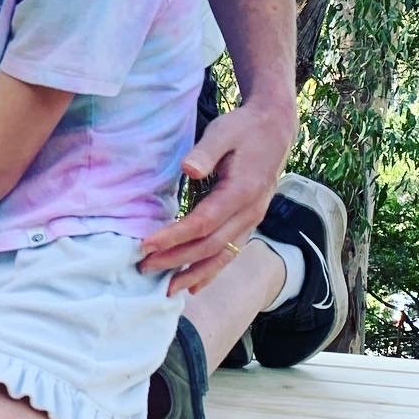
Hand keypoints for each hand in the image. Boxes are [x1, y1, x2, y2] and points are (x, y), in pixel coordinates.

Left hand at [139, 98, 296, 295]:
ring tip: (166, 291)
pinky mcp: (248, 222)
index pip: (203, 223)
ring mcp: (252, 221)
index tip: (145, 244)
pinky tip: (194, 286)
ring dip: (193, 274)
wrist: (275, 129)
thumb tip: (188, 169)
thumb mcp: (223, 131)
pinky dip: (211, 271)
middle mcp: (250, 213)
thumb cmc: (244, 128)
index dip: (174, 237)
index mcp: (242, 192)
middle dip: (176, 260)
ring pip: (222, 256)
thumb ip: (206, 151)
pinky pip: (229, 253)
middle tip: (143, 267)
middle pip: (210, 246)